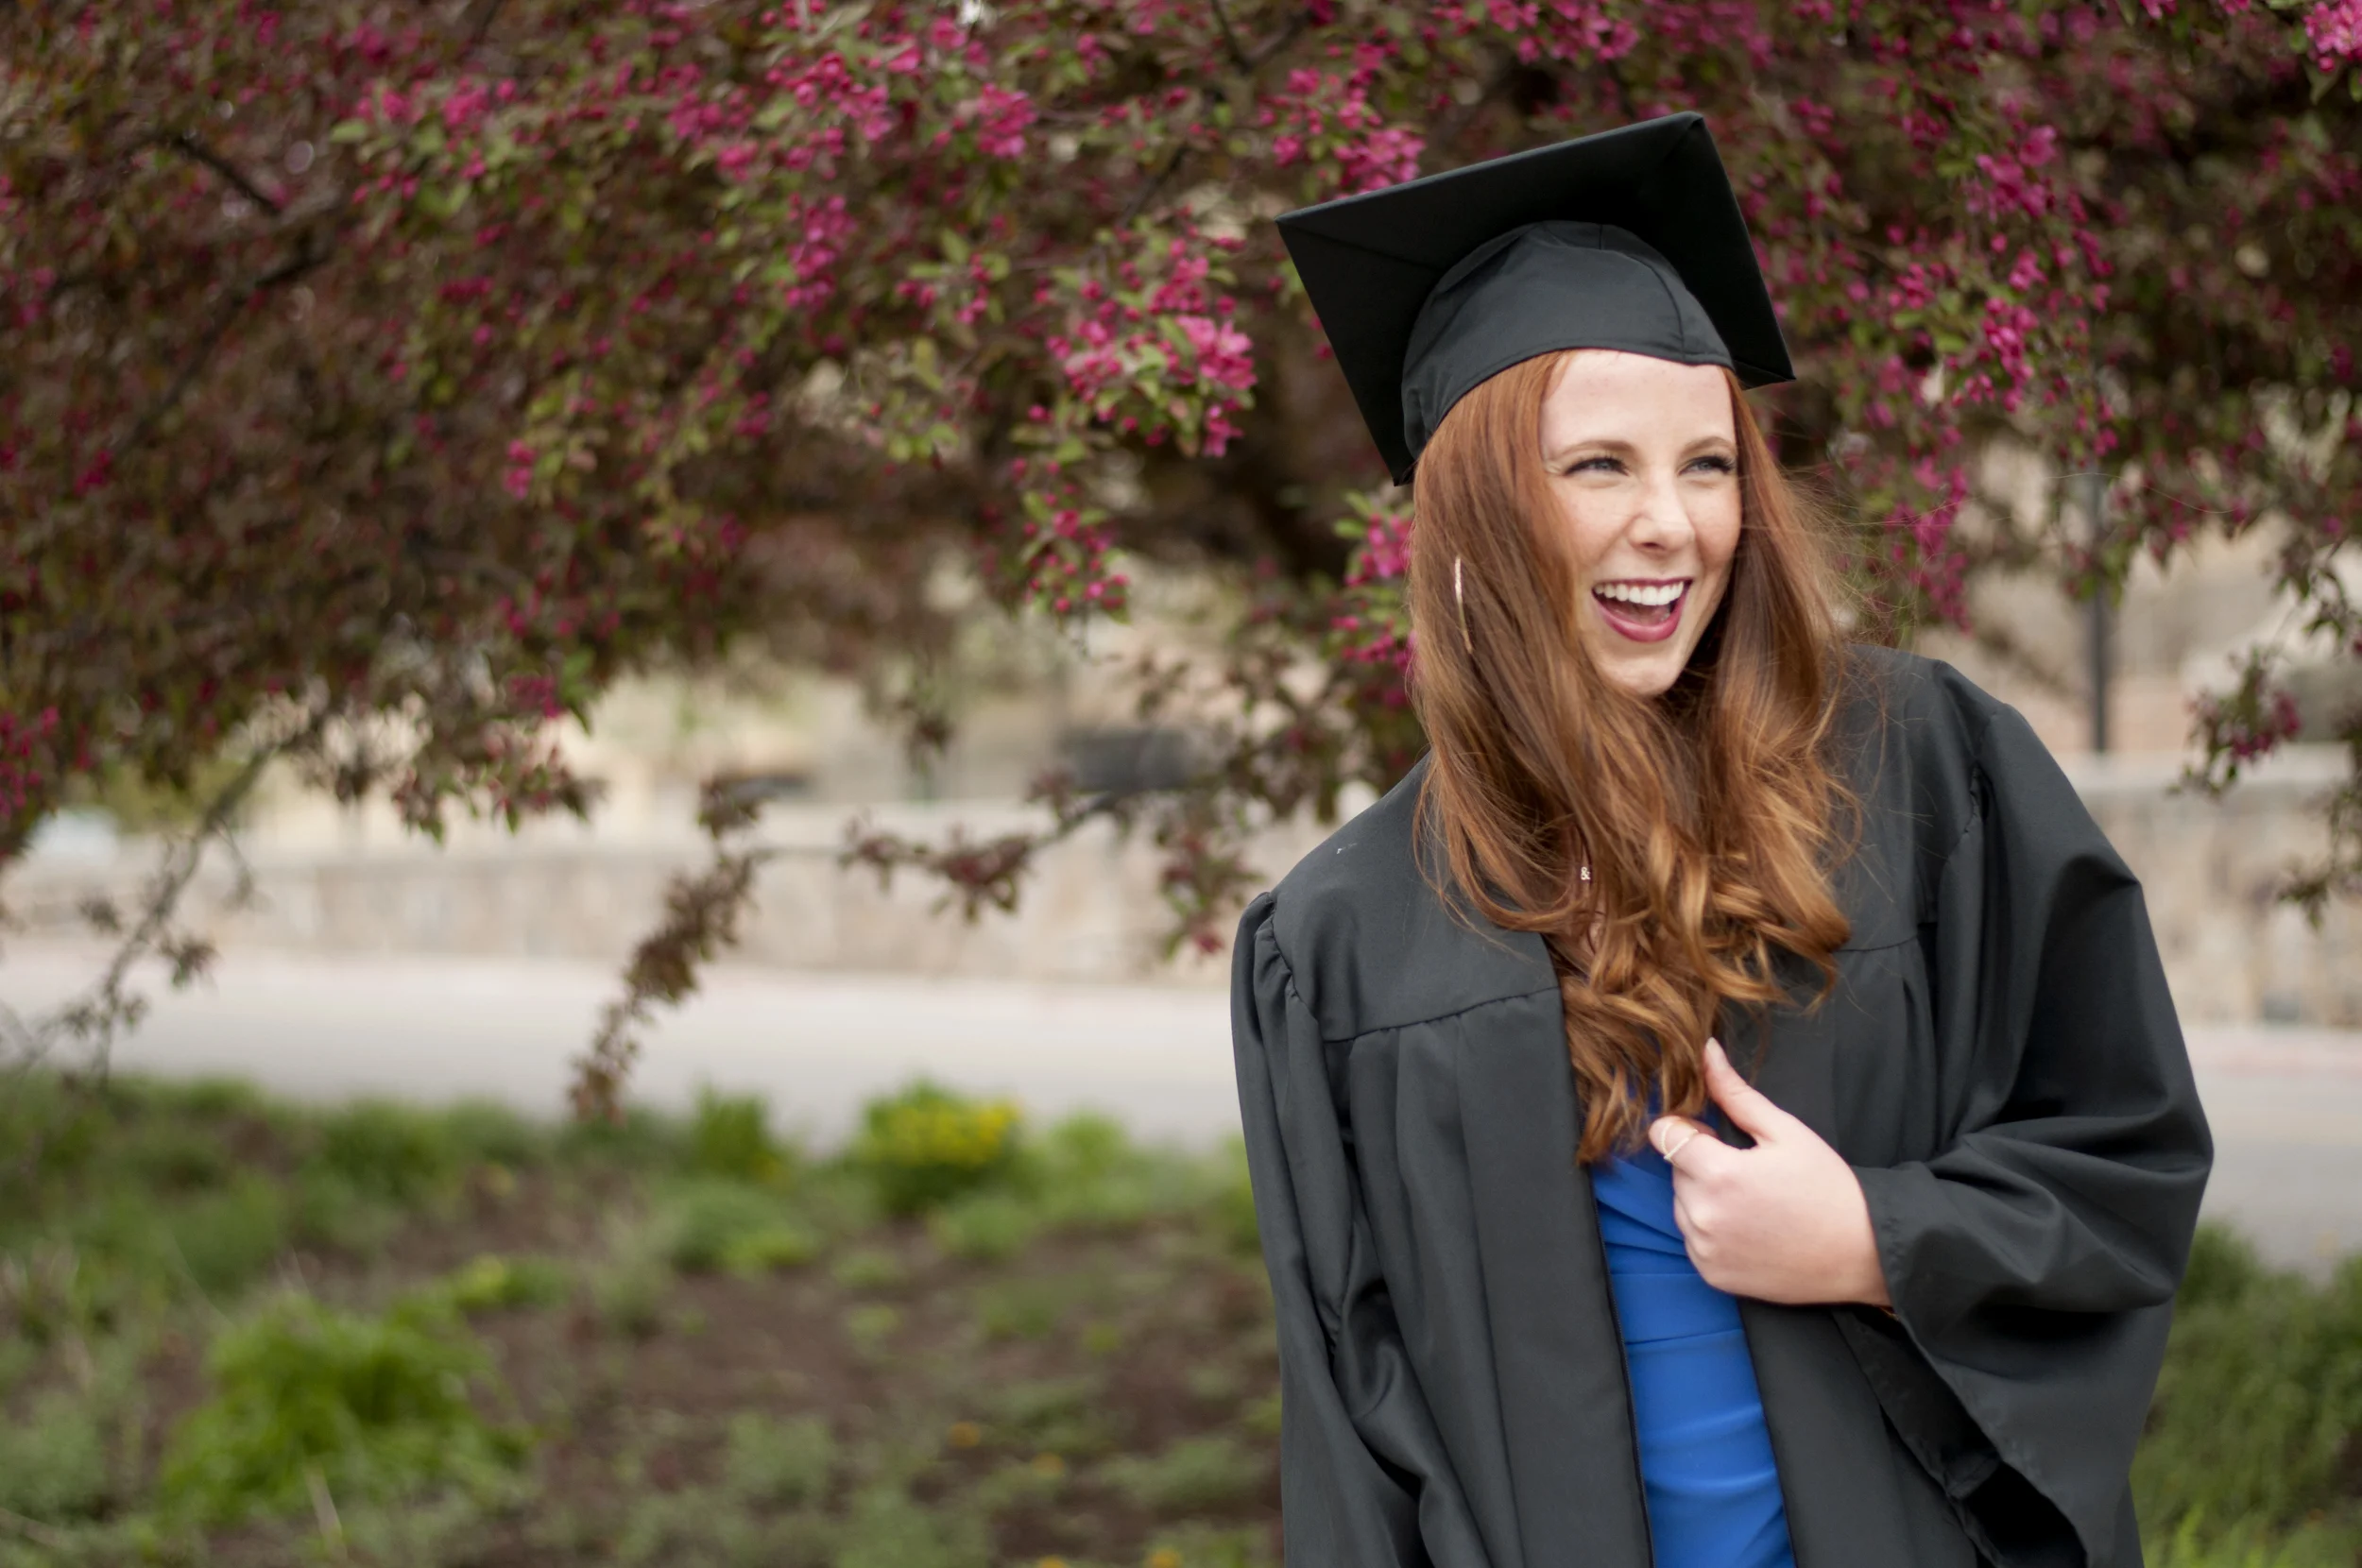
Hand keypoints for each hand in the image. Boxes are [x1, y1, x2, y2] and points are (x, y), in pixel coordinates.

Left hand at [1647, 1039, 1891, 1307]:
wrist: (1862, 1254)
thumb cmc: (1827, 1188)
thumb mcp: (1786, 1132)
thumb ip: (1736, 1094)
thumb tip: (1706, 1052)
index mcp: (1718, 1173)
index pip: (1664, 1134)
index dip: (1687, 1128)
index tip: (1715, 1136)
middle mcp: (1703, 1215)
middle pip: (1675, 1170)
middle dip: (1700, 1162)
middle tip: (1747, 1171)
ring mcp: (1705, 1249)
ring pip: (1681, 1205)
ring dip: (1702, 1197)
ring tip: (1752, 1201)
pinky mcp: (1712, 1275)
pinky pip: (1693, 1240)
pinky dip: (1710, 1230)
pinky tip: (1749, 1228)